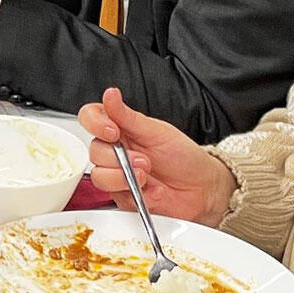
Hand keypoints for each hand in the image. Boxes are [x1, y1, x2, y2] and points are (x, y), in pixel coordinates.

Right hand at [80, 87, 235, 226]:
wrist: (203, 189)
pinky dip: (136, 194)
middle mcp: (116, 151)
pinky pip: (116, 197)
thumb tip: (110, 94)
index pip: (91, 118)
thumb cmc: (183, 157)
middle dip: (118, 157)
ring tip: (147, 176)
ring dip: (123, 176)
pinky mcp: (125, 198)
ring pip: (99, 176)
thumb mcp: (157, 132)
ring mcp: (118, 175)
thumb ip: (128, 116)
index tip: (112, 131)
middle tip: (144, 160)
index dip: (95, 123)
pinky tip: (152, 191)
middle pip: (93, 150)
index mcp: (121, 129)